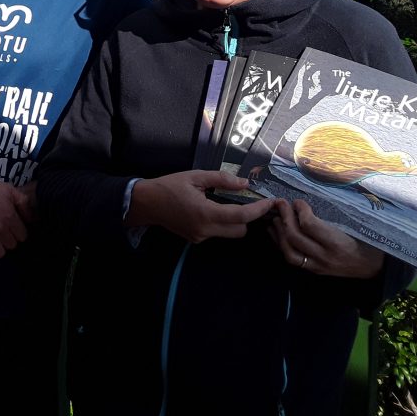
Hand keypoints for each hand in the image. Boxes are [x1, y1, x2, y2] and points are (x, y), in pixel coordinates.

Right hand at [0, 173, 31, 263]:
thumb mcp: (9, 190)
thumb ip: (24, 203)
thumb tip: (33, 219)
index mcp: (10, 217)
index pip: (22, 237)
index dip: (19, 232)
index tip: (13, 228)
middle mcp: (0, 229)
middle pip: (12, 245)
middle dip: (9, 239)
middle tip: (3, 233)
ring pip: (0, 253)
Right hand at [128, 170, 275, 243]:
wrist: (146, 203)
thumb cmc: (169, 186)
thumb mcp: (195, 176)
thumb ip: (221, 179)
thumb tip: (245, 183)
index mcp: (205, 212)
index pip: (240, 216)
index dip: (258, 210)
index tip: (269, 202)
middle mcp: (205, 229)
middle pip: (240, 230)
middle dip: (248, 217)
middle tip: (250, 201)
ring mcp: (200, 237)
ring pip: (230, 234)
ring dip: (236, 221)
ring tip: (231, 204)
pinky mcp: (196, 239)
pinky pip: (217, 233)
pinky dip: (222, 222)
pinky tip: (213, 209)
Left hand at [270, 199, 383, 278]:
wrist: (375, 267)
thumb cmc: (367, 241)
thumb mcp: (355, 226)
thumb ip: (334, 215)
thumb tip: (310, 199)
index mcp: (338, 243)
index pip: (310, 225)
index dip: (300, 210)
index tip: (298, 201)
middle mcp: (325, 257)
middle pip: (295, 237)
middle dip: (284, 217)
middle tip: (280, 203)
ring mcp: (318, 266)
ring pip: (289, 251)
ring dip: (278, 233)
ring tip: (275, 218)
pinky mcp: (314, 271)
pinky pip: (292, 259)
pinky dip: (281, 245)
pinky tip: (277, 233)